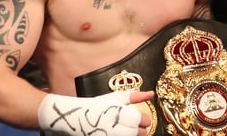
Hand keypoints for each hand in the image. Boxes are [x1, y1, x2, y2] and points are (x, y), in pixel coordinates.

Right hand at [37, 90, 154, 135]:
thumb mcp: (115, 97)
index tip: (140, 118)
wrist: (74, 117)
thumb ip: (135, 96)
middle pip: (139, 133)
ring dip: (131, 134)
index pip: (142, 120)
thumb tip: (151, 94)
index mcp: (119, 112)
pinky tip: (118, 132)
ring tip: (124, 129)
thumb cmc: (96, 106)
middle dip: (139, 129)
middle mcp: (114, 127)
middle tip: (132, 125)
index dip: (143, 120)